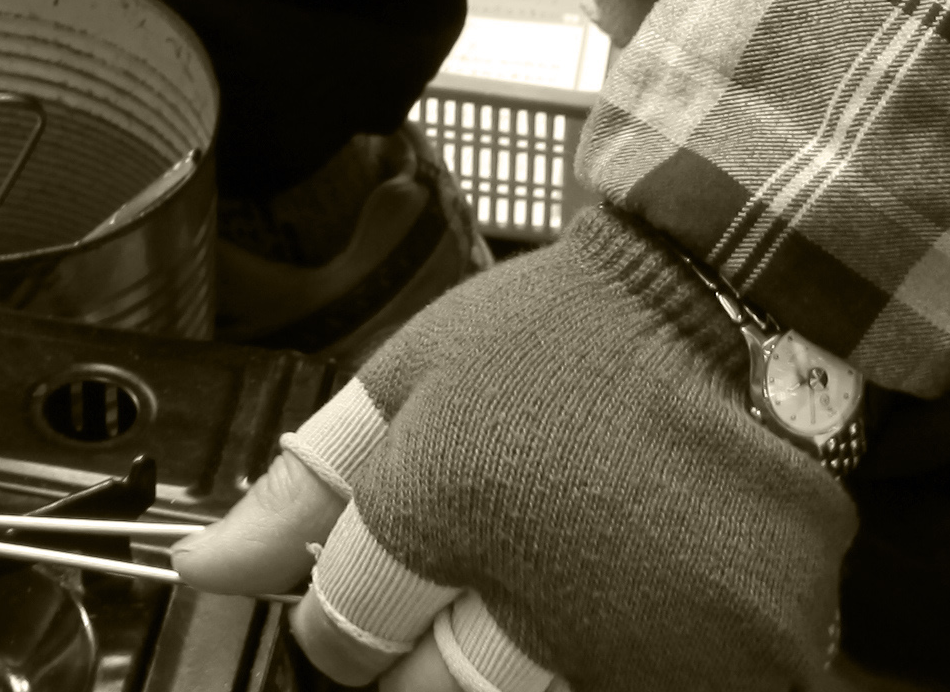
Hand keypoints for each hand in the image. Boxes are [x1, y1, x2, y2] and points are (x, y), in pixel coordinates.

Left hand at [172, 207, 853, 691]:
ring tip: (568, 556)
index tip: (371, 589)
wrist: (736, 296)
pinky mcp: (745, 658)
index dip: (345, 614)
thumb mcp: (411, 376)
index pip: (346, 633)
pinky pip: (656, 686)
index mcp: (445, 508)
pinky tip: (636, 578)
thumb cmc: (566, 332)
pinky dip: (637, 651)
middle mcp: (541, 589)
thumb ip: (303, 487)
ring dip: (540, 648)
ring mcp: (647, 634)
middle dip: (430, 652)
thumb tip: (204, 569)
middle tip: (476, 576)